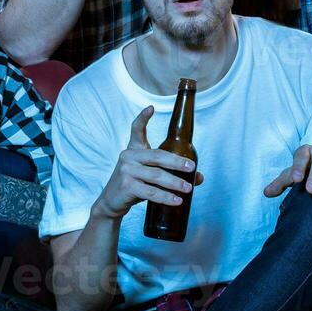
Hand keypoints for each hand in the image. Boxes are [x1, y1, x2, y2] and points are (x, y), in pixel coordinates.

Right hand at [90, 105, 200, 221]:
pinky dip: (165, 197)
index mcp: (134, 149)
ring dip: (174, 182)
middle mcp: (129, 156)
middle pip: (157, 155)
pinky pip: (150, 191)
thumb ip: (171, 173)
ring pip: (156, 176)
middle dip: (176, 161)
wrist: (112, 201)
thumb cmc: (134, 184)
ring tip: (188, 188)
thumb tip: (199, 177)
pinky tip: (176, 200)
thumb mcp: (150, 175)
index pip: (136, 130)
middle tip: (191, 167)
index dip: (143, 118)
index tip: (151, 108)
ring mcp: (126, 171)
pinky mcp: (127, 186)